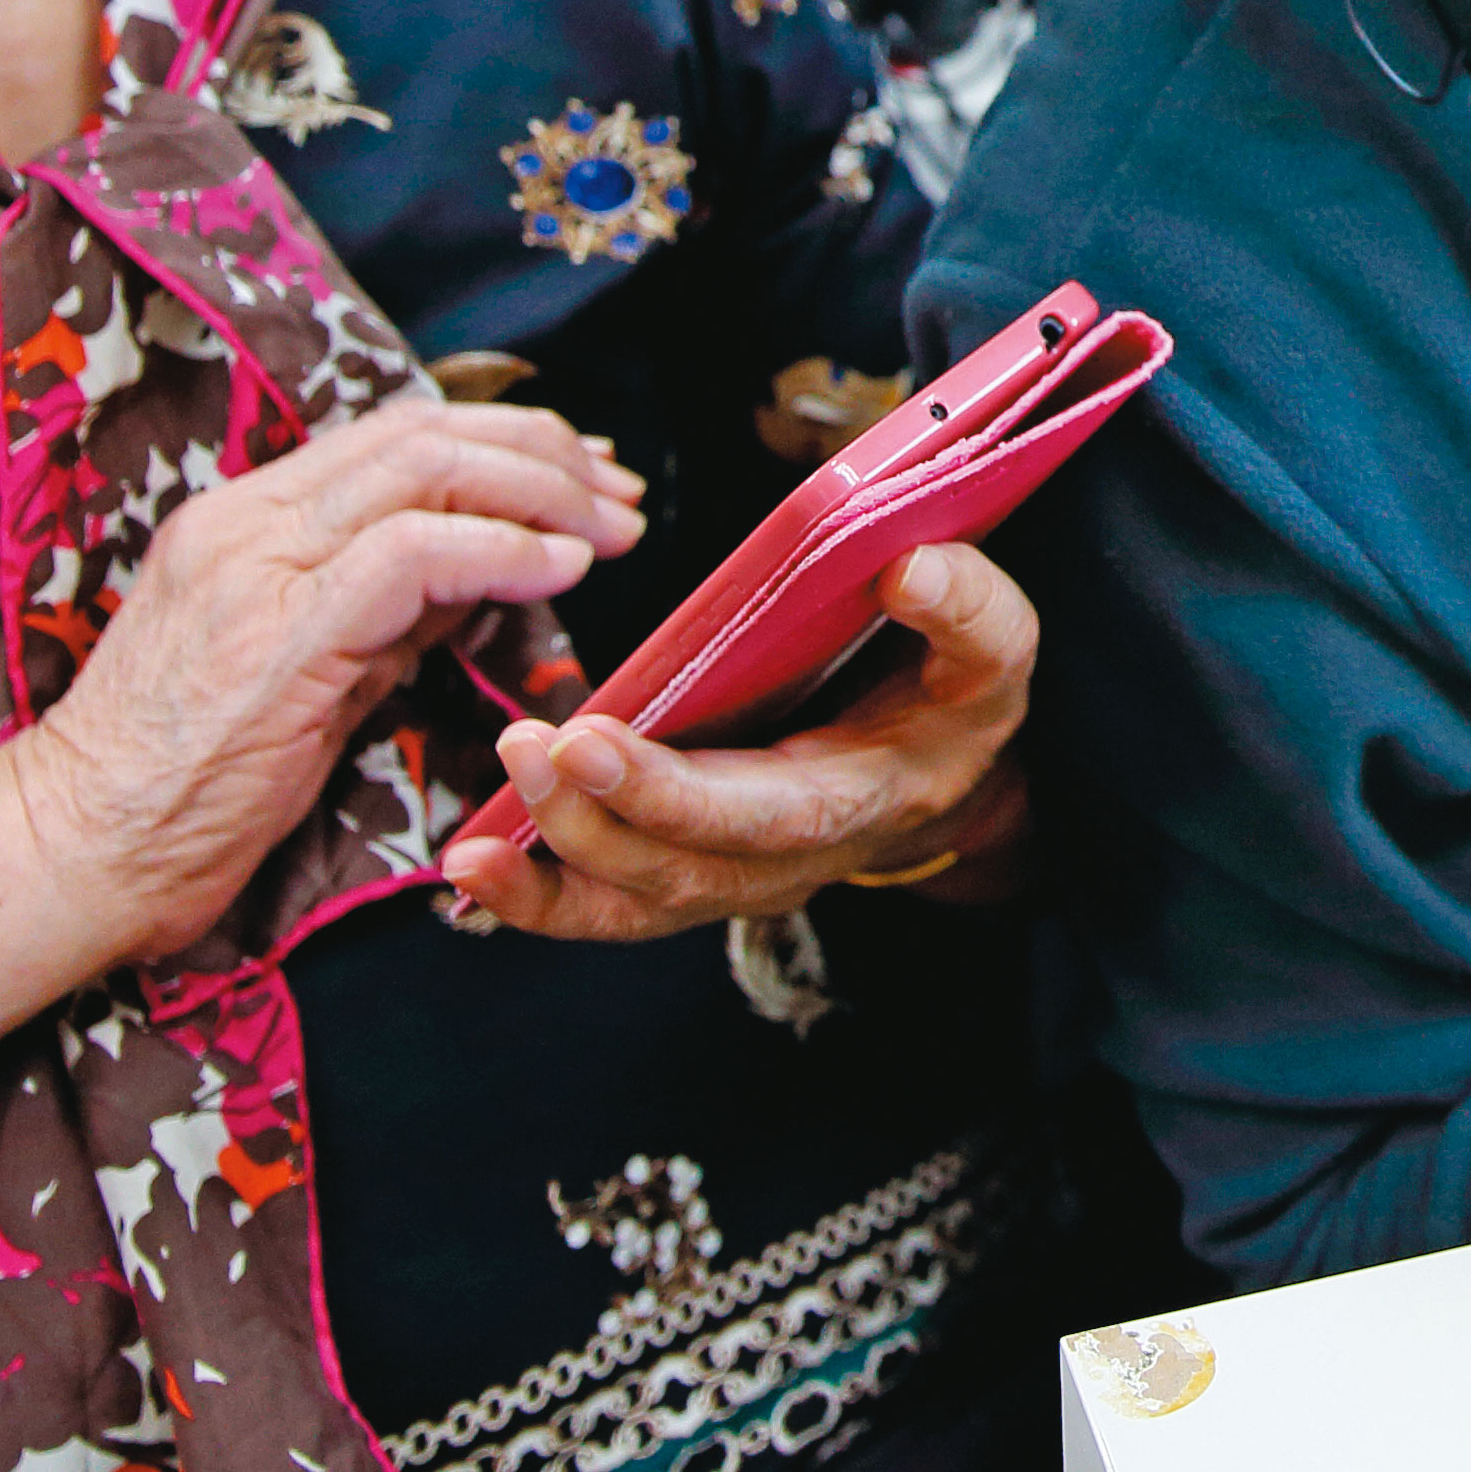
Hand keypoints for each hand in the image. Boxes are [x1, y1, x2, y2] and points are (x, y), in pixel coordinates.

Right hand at [0, 398, 642, 965]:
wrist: (70, 852)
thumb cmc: (177, 787)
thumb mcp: (301, 675)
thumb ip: (381, 615)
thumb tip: (479, 578)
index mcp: (242, 521)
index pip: (393, 437)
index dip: (502, 443)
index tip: (582, 478)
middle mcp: (245, 521)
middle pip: (421, 431)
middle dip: (541, 450)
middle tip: (621, 492)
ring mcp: (254, 567)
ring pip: (423, 468)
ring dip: (540, 490)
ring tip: (609, 528)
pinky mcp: (278, 632)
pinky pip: (413, 554)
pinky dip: (503, 551)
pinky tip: (557, 572)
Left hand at [442, 540, 1038, 938]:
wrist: (943, 767)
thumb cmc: (957, 694)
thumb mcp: (996, 650)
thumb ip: (971, 611)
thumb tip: (913, 566)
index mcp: (860, 800)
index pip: (761, 816)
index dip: (672, 792)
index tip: (591, 736)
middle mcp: (789, 860)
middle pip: (681, 871)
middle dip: (594, 820)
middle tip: (527, 748)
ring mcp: (733, 875)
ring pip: (634, 900)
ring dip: (553, 863)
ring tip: (482, 821)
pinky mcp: (685, 868)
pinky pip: (607, 905)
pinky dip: (538, 898)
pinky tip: (474, 866)